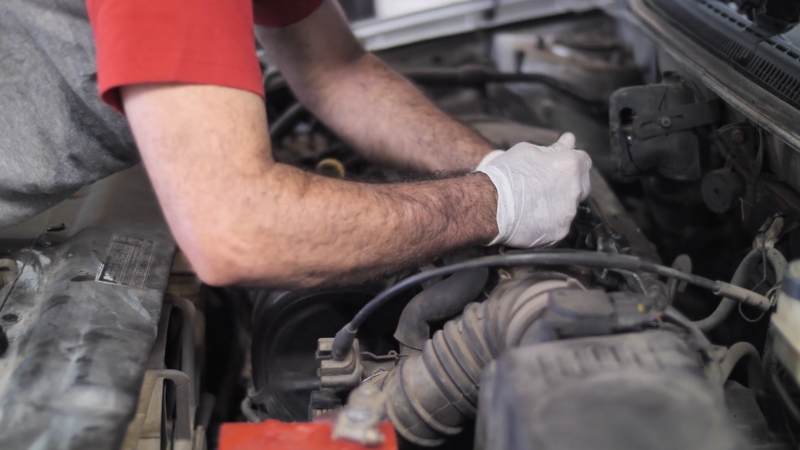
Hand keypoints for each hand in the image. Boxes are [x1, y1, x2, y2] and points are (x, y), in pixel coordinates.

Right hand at [475, 133, 591, 247]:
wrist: (488, 205)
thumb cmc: (505, 175)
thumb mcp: (528, 151)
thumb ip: (554, 149)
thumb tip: (569, 141)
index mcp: (570, 166)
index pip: (584, 160)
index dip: (571, 161)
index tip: (560, 164)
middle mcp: (575, 191)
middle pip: (582, 185)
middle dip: (569, 182)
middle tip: (546, 183)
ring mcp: (568, 214)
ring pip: (570, 206)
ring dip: (558, 203)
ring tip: (534, 202)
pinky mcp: (558, 233)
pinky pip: (559, 225)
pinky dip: (549, 221)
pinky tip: (532, 217)